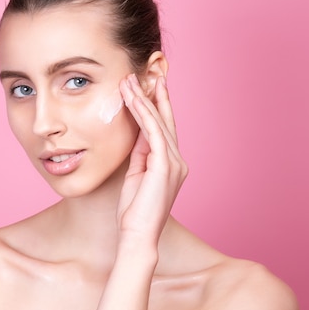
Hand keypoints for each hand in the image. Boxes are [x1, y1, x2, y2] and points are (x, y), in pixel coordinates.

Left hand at [116, 74, 187, 244]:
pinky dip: (143, 114)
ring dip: (143, 100)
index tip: (149, 88)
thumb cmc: (134, 212)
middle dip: (154, 96)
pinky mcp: (164, 165)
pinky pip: (153, 133)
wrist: (138, 235)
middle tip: (146, 74)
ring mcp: (174, 163)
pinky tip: (134, 100)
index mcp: (171, 164)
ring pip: (158, 123)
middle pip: (165, 121)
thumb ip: (140, 154)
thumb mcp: (136, 175)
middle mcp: (177, 161)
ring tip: (130, 82)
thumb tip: (138, 134)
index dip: (157, 107)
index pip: (164, 129)